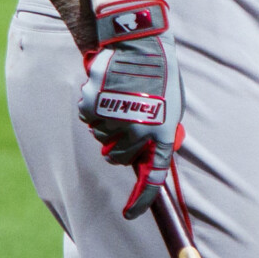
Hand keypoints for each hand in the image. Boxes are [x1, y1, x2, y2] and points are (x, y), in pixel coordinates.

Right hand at [76, 0, 182, 218]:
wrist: (141, 43)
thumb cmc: (159, 74)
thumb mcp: (170, 105)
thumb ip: (159, 132)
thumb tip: (150, 156)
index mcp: (163, 132)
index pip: (153, 175)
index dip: (141, 199)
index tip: (130, 215)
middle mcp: (139, 131)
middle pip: (117, 157)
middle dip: (117, 145)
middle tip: (125, 120)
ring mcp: (115, 121)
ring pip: (101, 137)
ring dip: (106, 122)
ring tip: (121, 95)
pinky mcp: (94, 108)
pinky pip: (87, 119)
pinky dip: (93, 108)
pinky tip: (106, 89)